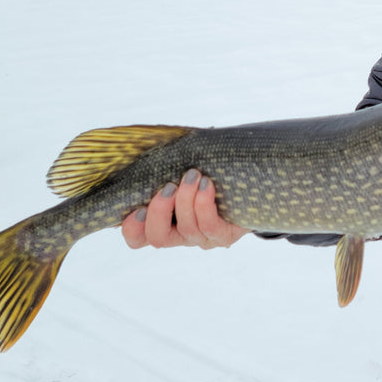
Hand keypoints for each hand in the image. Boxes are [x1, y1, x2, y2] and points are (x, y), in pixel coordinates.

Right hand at [121, 168, 248, 249]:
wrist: (250, 188)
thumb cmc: (208, 176)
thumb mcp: (182, 173)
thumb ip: (166, 168)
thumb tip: (153, 143)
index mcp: (164, 225)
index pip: (138, 238)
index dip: (131, 228)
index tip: (136, 208)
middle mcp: (180, 236)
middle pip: (158, 238)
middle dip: (159, 211)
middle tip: (168, 186)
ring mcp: (202, 239)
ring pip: (187, 229)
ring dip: (186, 199)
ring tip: (193, 175)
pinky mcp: (223, 236)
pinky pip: (210, 226)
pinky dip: (204, 203)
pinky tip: (206, 184)